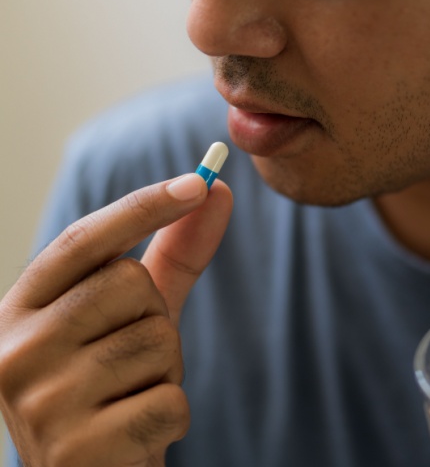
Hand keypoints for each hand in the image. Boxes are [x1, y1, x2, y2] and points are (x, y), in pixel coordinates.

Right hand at [0, 173, 232, 466]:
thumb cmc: (110, 386)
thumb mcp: (133, 317)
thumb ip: (172, 255)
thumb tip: (217, 190)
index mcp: (16, 311)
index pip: (83, 240)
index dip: (144, 207)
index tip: (200, 182)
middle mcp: (13, 351)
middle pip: (129, 284)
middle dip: (155, 316)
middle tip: (131, 360)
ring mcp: (39, 403)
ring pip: (157, 341)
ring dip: (166, 369)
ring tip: (129, 397)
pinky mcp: (78, 449)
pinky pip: (170, 401)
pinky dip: (172, 416)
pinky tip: (136, 433)